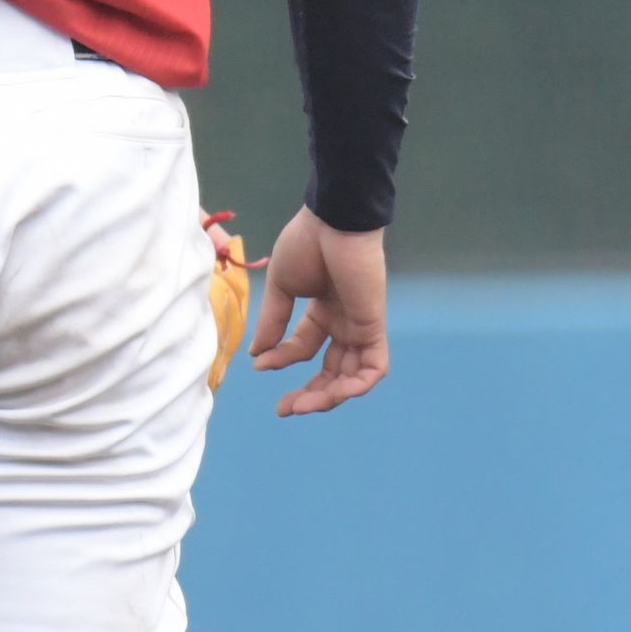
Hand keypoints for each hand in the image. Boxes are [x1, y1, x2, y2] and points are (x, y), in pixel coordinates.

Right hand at [250, 209, 388, 417]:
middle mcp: (343, 323)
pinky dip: (358, 385)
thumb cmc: (307, 244)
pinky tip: (337, 392)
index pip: (303, 348)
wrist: (333, 222)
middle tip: (286, 409)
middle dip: (310, 393)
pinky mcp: (373, 326)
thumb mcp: (282, 288)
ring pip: (352, 375)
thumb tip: (257, 356)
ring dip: (329, 396)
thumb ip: (273, 323)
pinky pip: (374, 367)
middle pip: (332, 371)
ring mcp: (360, 326)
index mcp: (322, 311)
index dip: (281, 359)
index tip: (260, 364)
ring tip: (304, 405)